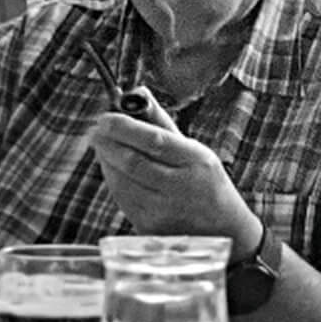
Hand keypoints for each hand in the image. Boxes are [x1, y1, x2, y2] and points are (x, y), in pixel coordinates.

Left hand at [86, 108, 258, 256]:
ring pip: (122, 182)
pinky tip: (112, 169)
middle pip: (132, 162)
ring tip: (103, 147)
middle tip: (96, 131)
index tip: (105, 118)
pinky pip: (122, 199)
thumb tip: (138, 92)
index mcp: (196, 161)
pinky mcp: (150, 227)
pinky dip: (112, 180)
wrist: (223, 229)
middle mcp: (181, 187)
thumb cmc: (207, 183)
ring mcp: (164, 210)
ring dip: (106, 161)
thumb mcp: (196, 151)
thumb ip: (163, 124)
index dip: (124, 128)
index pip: (154, 140)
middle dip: (107, 143)